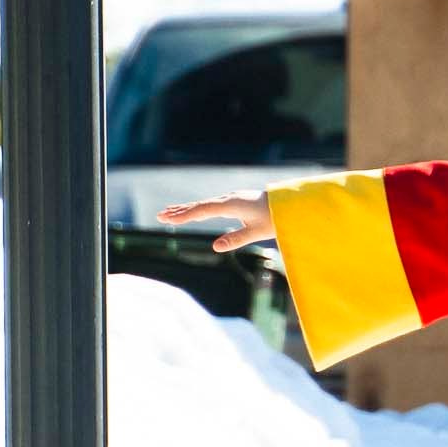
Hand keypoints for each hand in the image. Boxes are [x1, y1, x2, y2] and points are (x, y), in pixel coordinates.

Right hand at [160, 190, 274, 252]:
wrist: (287, 204)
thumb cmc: (274, 218)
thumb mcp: (255, 232)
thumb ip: (236, 239)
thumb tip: (215, 247)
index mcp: (231, 204)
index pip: (203, 210)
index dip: (185, 215)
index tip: (168, 219)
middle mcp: (228, 199)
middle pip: (199, 206)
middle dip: (179, 212)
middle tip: (160, 216)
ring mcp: (230, 199)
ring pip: (203, 204)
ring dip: (186, 209)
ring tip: (168, 212)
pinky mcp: (234, 201)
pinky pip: (211, 205)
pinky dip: (198, 209)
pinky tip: (192, 212)